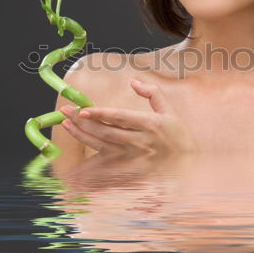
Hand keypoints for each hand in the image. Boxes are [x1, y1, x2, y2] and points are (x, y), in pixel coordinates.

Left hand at [59, 78, 198, 155]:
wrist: (188, 169)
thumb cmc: (178, 139)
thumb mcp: (170, 112)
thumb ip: (153, 93)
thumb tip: (133, 81)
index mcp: (150, 125)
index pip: (120, 117)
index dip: (99, 114)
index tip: (83, 110)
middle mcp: (140, 142)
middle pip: (105, 131)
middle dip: (82, 122)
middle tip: (65, 111)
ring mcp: (133, 159)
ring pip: (101, 146)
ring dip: (81, 135)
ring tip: (66, 124)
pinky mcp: (129, 172)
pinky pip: (105, 166)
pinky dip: (88, 162)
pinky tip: (75, 153)